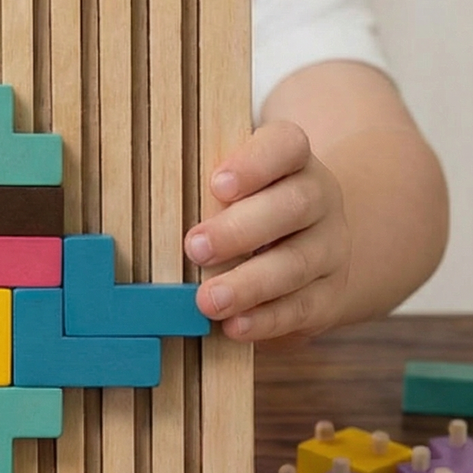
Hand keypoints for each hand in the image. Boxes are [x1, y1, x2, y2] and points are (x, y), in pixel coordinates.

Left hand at [182, 120, 349, 342]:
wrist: (307, 245)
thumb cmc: (248, 206)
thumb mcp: (234, 185)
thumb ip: (202, 188)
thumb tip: (143, 203)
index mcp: (293, 160)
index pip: (286, 146)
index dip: (255, 163)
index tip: (217, 184)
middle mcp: (319, 198)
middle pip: (294, 205)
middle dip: (241, 229)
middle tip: (194, 248)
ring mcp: (329, 247)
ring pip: (298, 262)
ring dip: (250, 284)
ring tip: (207, 300)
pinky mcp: (329, 294)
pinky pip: (303, 307)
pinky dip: (266, 319)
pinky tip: (234, 326)